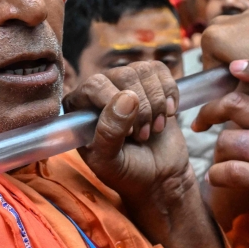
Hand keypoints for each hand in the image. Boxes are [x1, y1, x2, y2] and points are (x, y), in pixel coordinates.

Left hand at [64, 62, 194, 231]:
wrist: (158, 177)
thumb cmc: (127, 172)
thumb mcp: (109, 161)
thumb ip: (110, 132)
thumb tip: (127, 97)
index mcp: (78, 107)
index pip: (94, 84)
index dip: (116, 103)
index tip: (130, 132)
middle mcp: (99, 90)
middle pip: (123, 74)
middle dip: (141, 107)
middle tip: (142, 135)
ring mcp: (126, 84)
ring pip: (144, 71)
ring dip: (156, 102)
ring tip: (154, 128)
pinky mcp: (150, 83)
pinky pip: (160, 70)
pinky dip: (170, 92)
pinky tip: (169, 113)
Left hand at [194, 60, 248, 244]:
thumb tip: (248, 106)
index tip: (234, 68)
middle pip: (237, 104)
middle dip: (210, 112)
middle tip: (200, 124)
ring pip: (228, 140)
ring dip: (217, 154)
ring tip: (220, 164)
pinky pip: (229, 170)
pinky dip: (216, 176)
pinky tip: (218, 180)